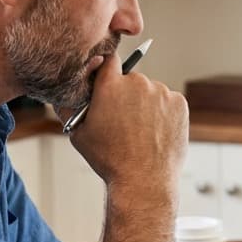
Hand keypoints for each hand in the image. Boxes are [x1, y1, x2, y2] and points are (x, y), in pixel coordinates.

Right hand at [60, 53, 187, 196]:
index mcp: (110, 85)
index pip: (108, 60)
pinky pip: (169, 102)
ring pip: (151, 92)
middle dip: (127, 94)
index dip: (107, 70)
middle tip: (124, 120)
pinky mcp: (179, 103)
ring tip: (141, 132)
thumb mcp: (78, 134)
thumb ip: (69, 108)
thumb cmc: (109, 160)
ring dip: (146, 105)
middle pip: (131, 79)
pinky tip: (155, 134)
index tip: (108, 80)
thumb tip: (61, 94)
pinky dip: (163, 114)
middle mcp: (137, 82)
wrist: (144, 182)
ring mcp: (161, 92)